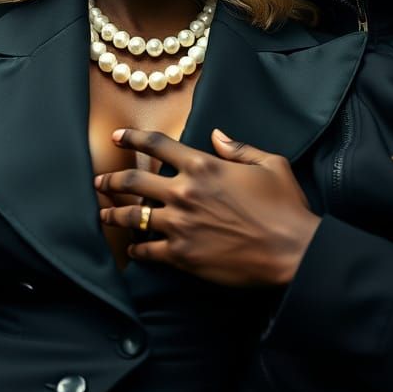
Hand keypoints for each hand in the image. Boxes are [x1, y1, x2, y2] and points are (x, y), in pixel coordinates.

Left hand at [96, 128, 319, 286]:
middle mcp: (185, 192)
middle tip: (100, 182)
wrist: (292, 250)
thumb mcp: (269, 165)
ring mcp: (181, 224)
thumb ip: (238, 148)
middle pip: (133, 182)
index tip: (117, 138)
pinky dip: (136, 249)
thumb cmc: (285, 207)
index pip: (156, 145)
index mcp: (203, 166)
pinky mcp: (182, 255)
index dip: (132, 138)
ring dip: (114, 215)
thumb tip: (217, 136)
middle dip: (111, 181)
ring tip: (104, 215)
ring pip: (133, 217)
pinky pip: (148, 250)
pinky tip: (132, 249)